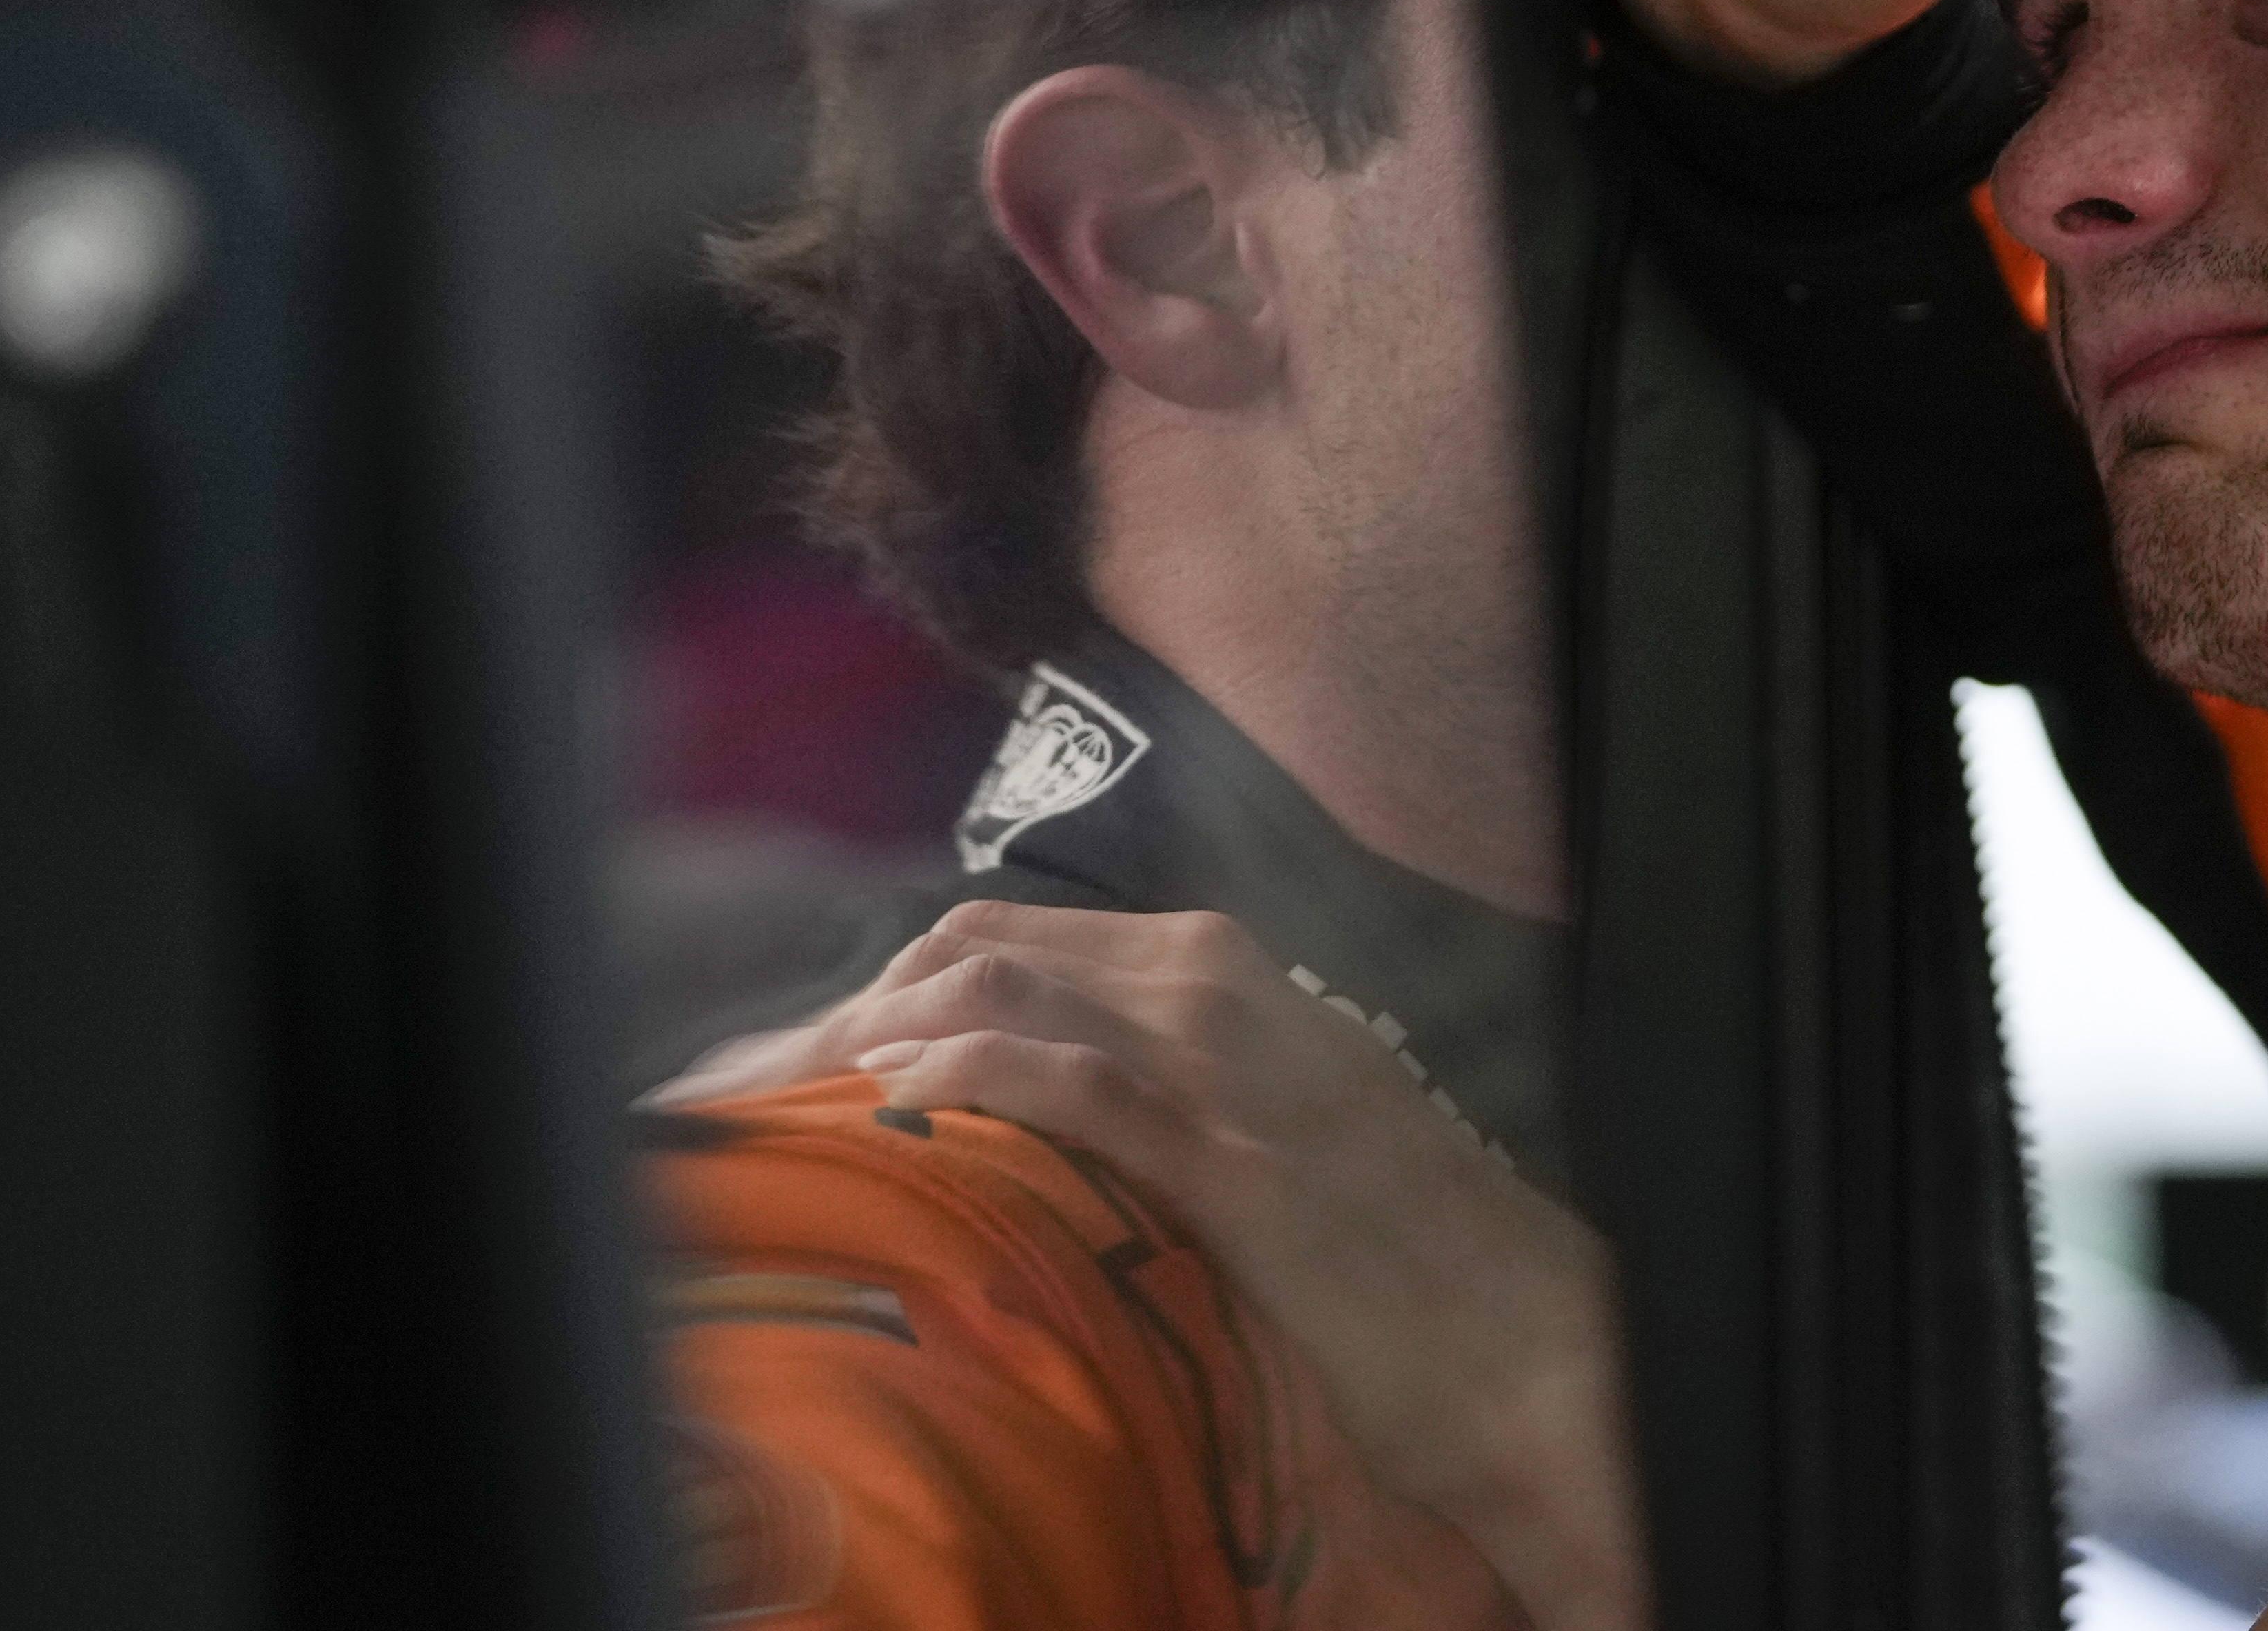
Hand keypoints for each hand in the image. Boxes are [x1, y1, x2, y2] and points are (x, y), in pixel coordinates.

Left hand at [834, 902, 1643, 1630]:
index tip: (792, 1064)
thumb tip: (1025, 1108)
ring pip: (1001, 991)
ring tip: (786, 1108)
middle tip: (753, 1094)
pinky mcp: (1225, 1150)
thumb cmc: (1388, 1248)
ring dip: (871, 1038)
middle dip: (849, 1007)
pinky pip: (1068, 1080)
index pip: (1002, 937)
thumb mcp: (1258, 1132)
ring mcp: (1220, 1058)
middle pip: (975, 948)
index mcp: (1215, 967)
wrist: (1513, 1331)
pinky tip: (896, 1107)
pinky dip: (963, 1077)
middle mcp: (1211, 982)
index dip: (883, 986)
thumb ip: (1154, 1094)